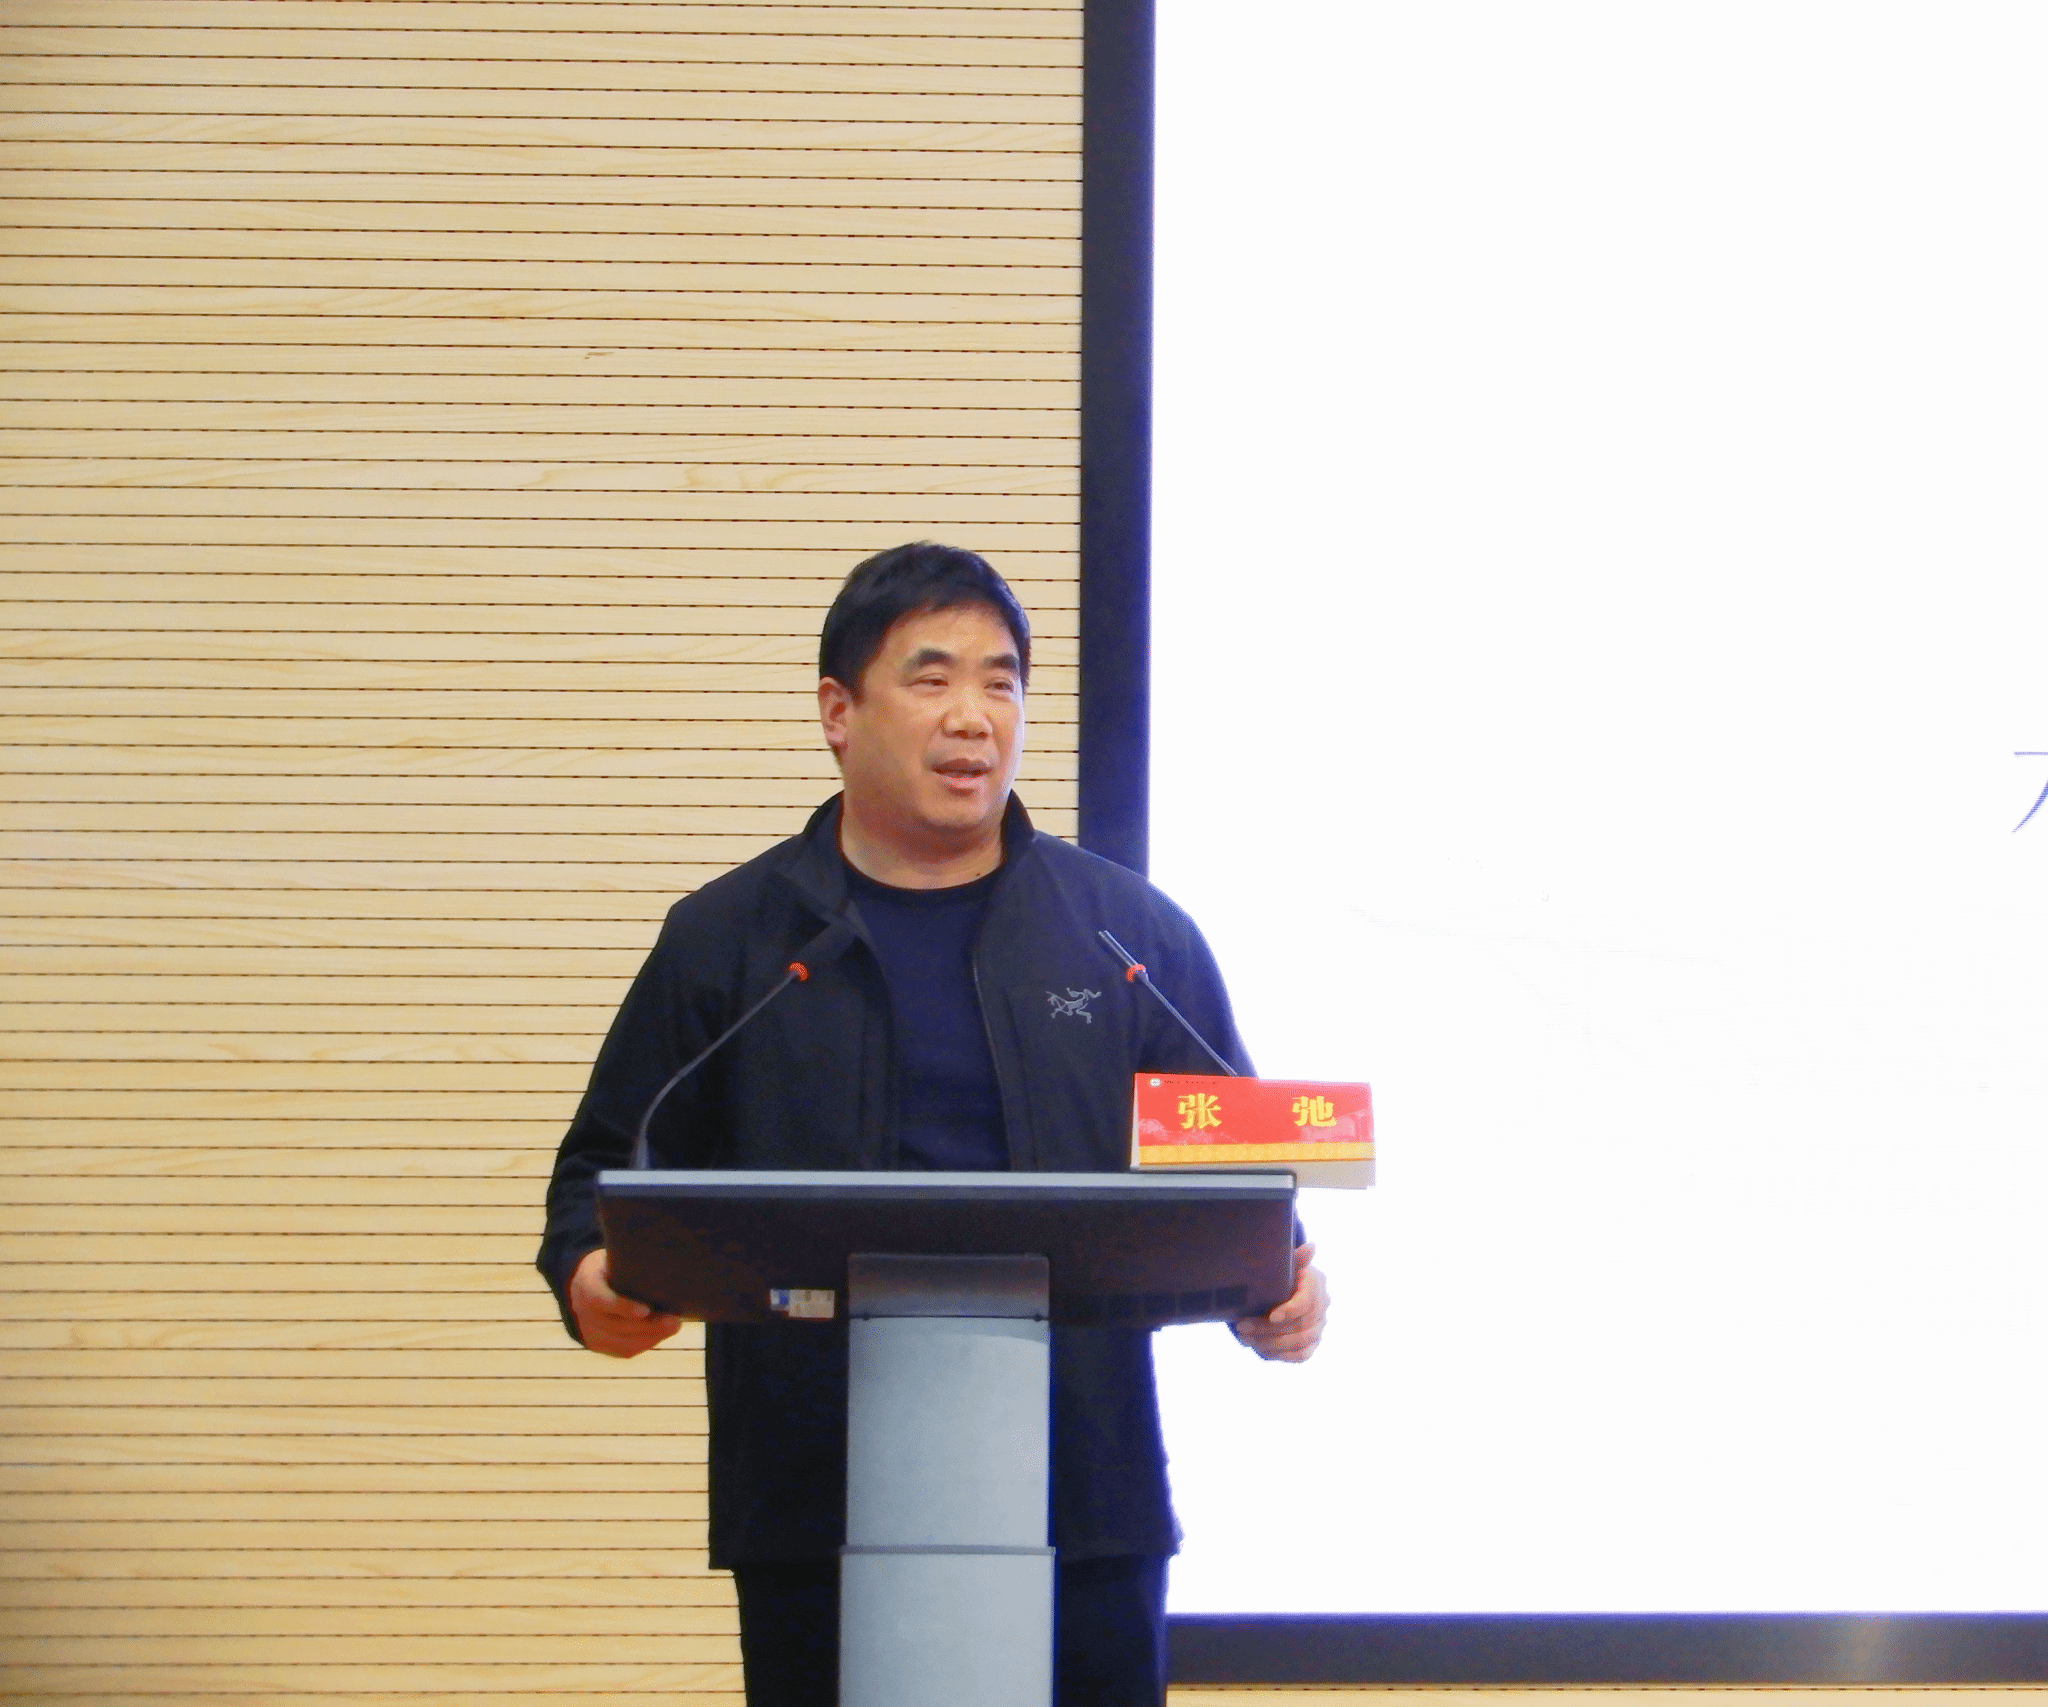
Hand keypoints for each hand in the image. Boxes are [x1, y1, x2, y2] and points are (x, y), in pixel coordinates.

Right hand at [569, 1247, 682, 1357]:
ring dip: (651, 1337)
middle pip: (617, 1325)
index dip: (623, 1307)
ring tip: (673, 1327)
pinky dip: (645, 1343)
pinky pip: (623, 1350)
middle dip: (648, 1326)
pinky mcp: (597, 1345)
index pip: (601, 1299)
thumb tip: (664, 1266)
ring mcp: (588, 1331)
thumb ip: (631, 1265)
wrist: (581, 1285)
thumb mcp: (613, 1258)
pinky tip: (661, 1334)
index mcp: (586, 1286)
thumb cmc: (608, 1267)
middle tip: (675, 1320)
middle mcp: (583, 1312)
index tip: (646, 1310)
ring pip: (621, 1342)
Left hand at [1231, 1241, 1328, 1361]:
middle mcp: (1322, 1308)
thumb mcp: (1284, 1263)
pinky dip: (1279, 1354)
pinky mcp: (1311, 1344)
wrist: (1283, 1287)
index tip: (1272, 1316)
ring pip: (1297, 1343)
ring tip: (1244, 1337)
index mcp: (1316, 1284)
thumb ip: (1295, 1258)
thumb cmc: (1280, 1273)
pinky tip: (1258, 1349)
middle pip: (1299, 1326)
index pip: (1307, 1303)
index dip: (1291, 1311)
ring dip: (1269, 1343)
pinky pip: (1300, 1355)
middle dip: (1267, 1329)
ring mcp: (1319, 1328)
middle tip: (1241, 1326)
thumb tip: (1311, 1247)